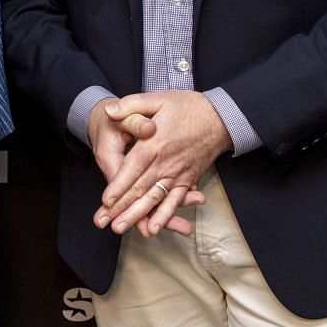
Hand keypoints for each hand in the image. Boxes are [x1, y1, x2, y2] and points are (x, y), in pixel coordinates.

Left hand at [96, 91, 226, 237]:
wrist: (221, 118)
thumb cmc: (188, 107)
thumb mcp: (157, 98)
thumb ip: (131, 105)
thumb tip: (109, 111)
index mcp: (155, 144)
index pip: (133, 168)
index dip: (119, 186)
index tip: (106, 201)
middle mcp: (166, 162)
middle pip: (140, 189)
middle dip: (121, 207)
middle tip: (105, 223)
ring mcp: (178, 173)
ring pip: (155, 199)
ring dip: (138, 215)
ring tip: (122, 228)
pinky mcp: (187, 178)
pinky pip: (174, 200)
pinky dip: (165, 215)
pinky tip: (154, 228)